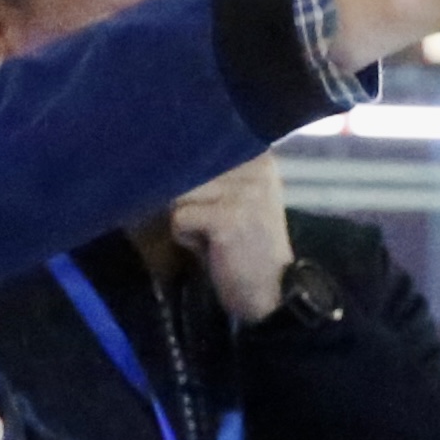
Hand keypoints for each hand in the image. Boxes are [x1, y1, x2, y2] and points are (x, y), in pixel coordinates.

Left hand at [169, 157, 294, 326]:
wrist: (273, 292)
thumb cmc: (249, 246)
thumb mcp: (240, 198)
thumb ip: (215, 173)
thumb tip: (166, 155)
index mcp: (260, 158)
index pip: (204, 147)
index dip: (191, 170)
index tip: (204, 198)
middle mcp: (256, 167)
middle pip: (189, 169)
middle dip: (190, 201)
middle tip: (215, 227)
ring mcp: (243, 192)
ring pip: (180, 193)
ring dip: (188, 220)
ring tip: (213, 237)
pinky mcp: (228, 217)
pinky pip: (180, 217)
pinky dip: (187, 238)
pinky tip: (213, 249)